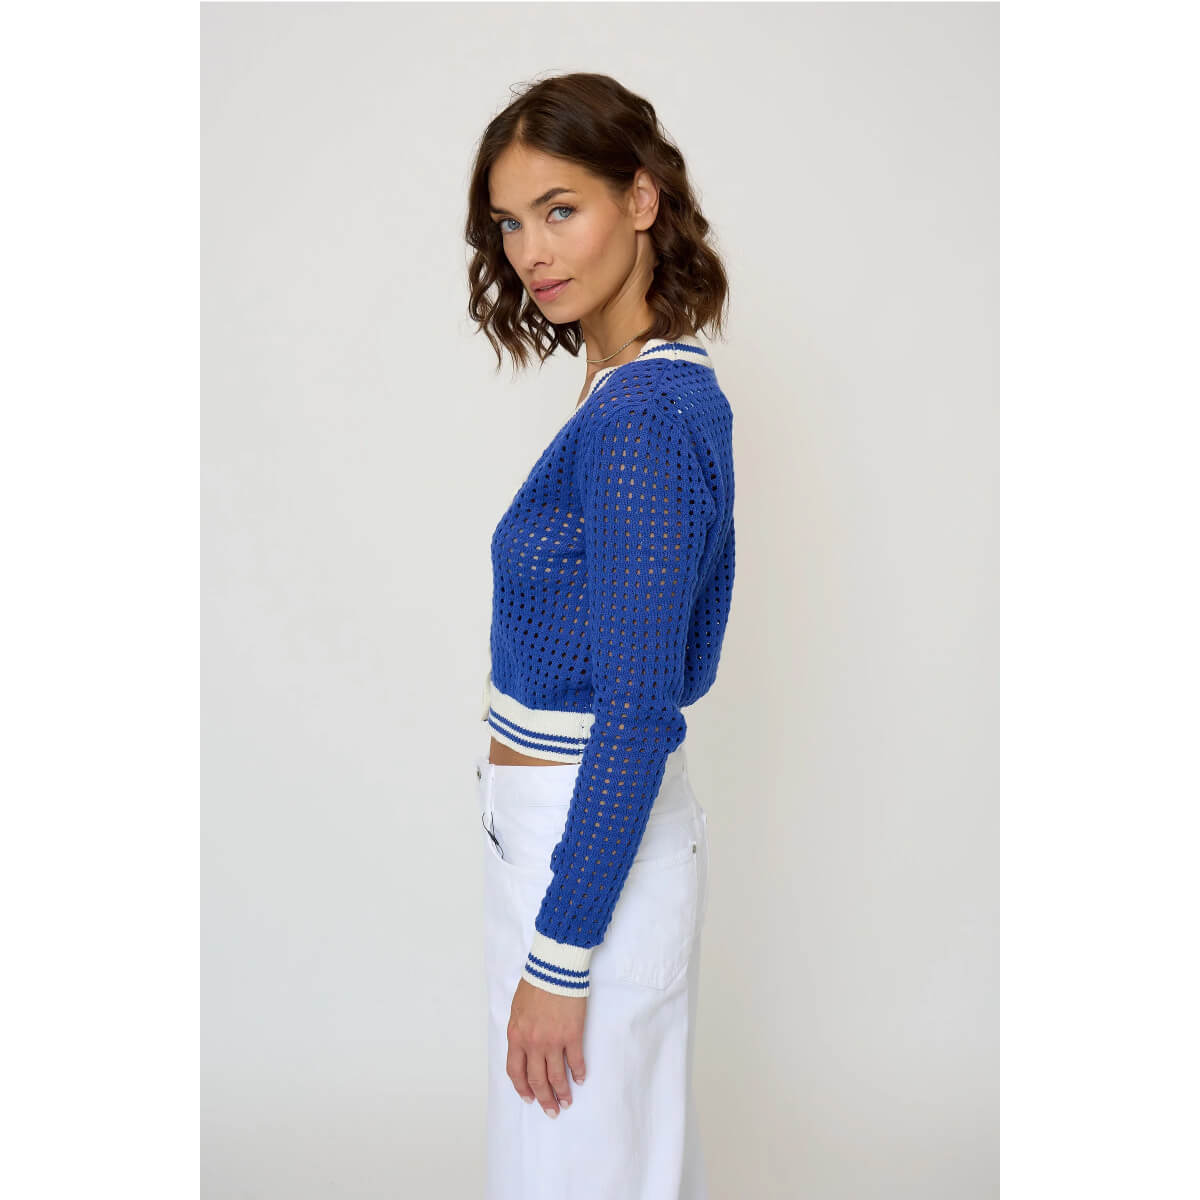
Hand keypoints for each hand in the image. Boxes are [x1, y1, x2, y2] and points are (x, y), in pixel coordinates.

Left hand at [506, 977, 586, 1116]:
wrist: (554, 967)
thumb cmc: (535, 983)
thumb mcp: (518, 1009)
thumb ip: (520, 1031)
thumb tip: (525, 1048)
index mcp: (516, 1036)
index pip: (515, 1071)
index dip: (522, 1088)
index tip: (529, 1098)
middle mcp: (533, 1043)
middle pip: (536, 1079)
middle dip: (543, 1098)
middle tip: (550, 1110)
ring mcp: (553, 1040)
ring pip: (556, 1076)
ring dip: (561, 1092)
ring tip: (566, 1102)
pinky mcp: (572, 1034)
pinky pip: (575, 1061)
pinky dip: (578, 1072)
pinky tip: (580, 1079)